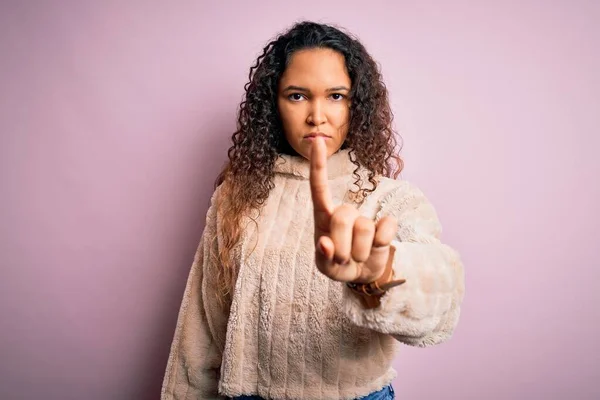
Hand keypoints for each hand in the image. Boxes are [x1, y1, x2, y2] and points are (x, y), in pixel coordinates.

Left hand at [309, 138, 397, 282]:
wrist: (364, 274)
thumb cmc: (338, 265)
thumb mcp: (326, 268)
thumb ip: (323, 257)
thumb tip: (324, 243)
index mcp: (323, 216)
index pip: (319, 186)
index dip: (318, 164)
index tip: (317, 141)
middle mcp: (344, 212)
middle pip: (343, 215)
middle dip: (343, 244)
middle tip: (343, 259)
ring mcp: (365, 218)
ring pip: (364, 228)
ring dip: (359, 252)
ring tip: (357, 256)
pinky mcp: (385, 224)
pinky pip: (386, 230)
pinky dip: (381, 245)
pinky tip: (376, 249)